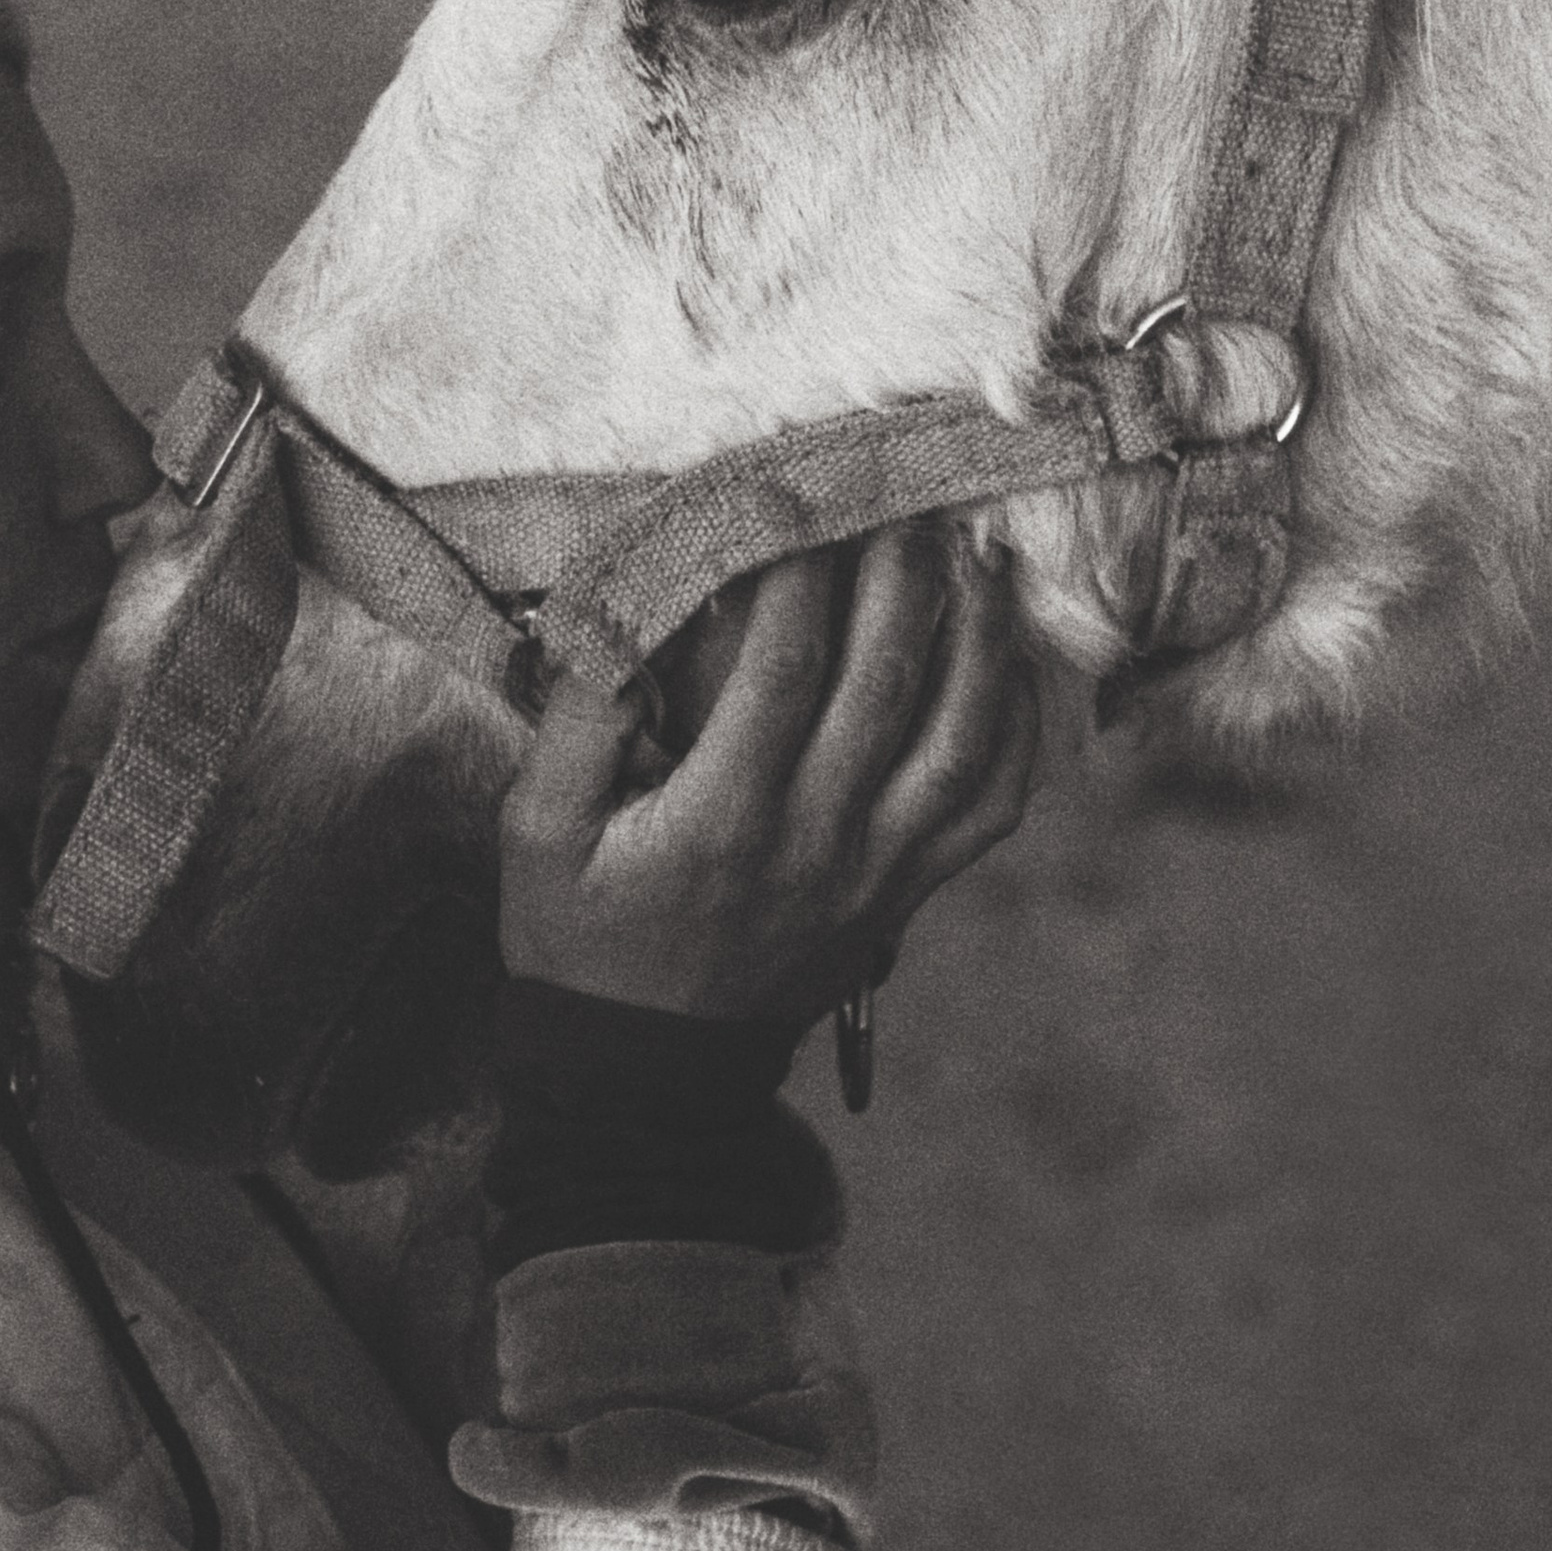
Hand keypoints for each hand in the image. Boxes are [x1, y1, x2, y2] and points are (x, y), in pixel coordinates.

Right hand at [497, 524, 1035, 1021]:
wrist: (643, 1071)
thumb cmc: (581, 936)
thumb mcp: (537, 832)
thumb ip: (576, 720)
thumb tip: (620, 610)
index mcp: (722, 815)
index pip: (784, 659)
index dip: (800, 561)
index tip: (796, 479)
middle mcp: (816, 838)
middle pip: (887, 677)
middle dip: (898, 569)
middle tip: (898, 489)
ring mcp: (876, 869)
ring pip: (962, 735)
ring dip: (978, 634)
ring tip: (973, 552)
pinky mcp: (907, 892)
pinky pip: (991, 807)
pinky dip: (1015, 729)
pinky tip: (1007, 661)